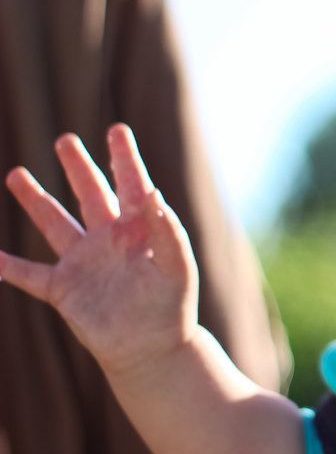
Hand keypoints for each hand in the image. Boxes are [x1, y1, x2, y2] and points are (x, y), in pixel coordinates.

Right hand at [0, 124, 198, 377]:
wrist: (152, 348)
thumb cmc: (172, 305)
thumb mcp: (177, 264)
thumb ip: (168, 229)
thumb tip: (154, 192)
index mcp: (140, 229)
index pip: (132, 184)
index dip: (125, 157)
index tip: (117, 129)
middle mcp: (109, 239)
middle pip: (90, 194)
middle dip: (79, 167)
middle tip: (66, 140)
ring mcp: (84, 262)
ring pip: (55, 223)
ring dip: (36, 200)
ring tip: (17, 174)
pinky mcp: (64, 289)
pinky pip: (30, 274)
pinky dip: (8, 266)